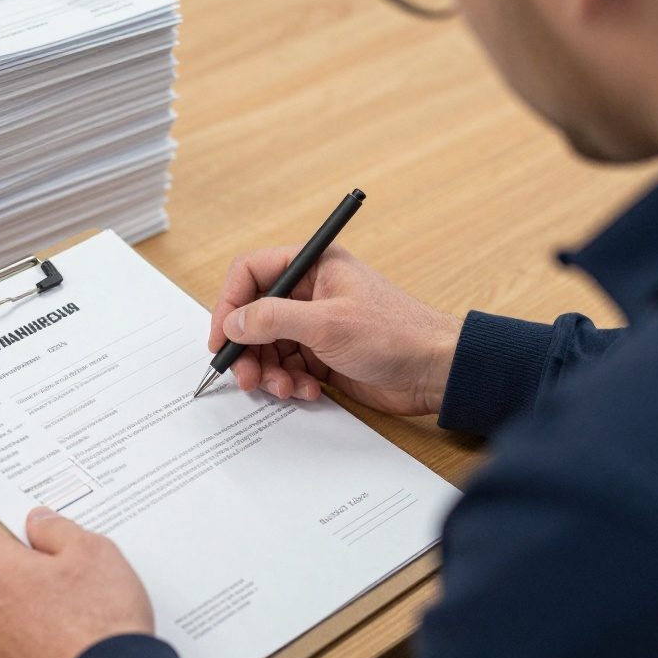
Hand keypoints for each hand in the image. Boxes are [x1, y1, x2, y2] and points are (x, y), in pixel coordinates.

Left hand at [0, 508, 153, 657]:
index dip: (5, 526)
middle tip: (64, 565)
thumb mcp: (92, 550)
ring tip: (74, 600)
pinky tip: (72, 628)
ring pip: (4, 605)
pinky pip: (15, 635)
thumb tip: (39, 523)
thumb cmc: (101, 621)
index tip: (31, 529)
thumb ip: (56, 529)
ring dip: (30, 598)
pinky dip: (36, 628)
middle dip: (22, 564)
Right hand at [209, 245, 462, 415]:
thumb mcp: (327, 323)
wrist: (435, 372)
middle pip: (254, 316)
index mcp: (313, 266)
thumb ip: (273, 319)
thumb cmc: (396, 334)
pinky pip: (287, 367)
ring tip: (284, 388)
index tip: (221, 337)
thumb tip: (233, 322)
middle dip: (247, 349)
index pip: (251, 273)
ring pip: (268, 346)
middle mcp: (310, 292)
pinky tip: (308, 391)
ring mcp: (315, 324)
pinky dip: (289, 382)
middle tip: (246, 377)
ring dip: (269, 371)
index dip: (229, 304)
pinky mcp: (322, 355)